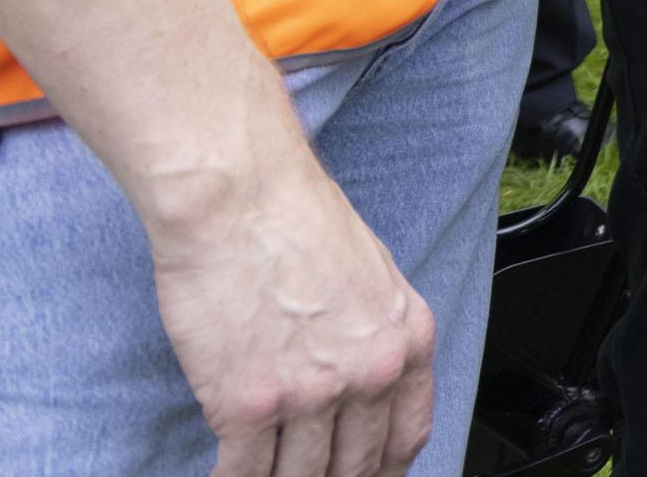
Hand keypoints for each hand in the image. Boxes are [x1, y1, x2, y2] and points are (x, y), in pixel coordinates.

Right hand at [145, 146, 435, 476]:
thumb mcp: (373, 274)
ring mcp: (310, 395)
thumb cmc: (295, 219)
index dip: (379, 471)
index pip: (406, 437)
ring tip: (264, 476)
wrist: (240, 196)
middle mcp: (369, 374)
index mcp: (405, 340)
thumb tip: (359, 378)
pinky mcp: (247, 405)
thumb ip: (374, 333)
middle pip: (353, 468)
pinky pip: (243, 473)